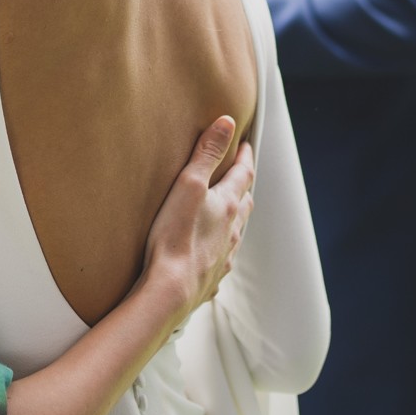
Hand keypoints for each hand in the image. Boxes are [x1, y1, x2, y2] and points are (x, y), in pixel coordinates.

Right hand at [138, 117, 255, 324]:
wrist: (170, 290)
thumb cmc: (175, 237)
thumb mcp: (189, 185)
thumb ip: (207, 154)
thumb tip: (228, 124)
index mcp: (228, 205)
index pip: (243, 174)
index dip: (243, 156)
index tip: (244, 144)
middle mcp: (232, 231)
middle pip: (244, 203)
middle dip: (242, 186)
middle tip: (238, 175)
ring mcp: (224, 256)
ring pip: (236, 232)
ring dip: (234, 218)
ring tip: (226, 212)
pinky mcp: (212, 277)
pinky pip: (221, 258)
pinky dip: (220, 248)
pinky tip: (210, 252)